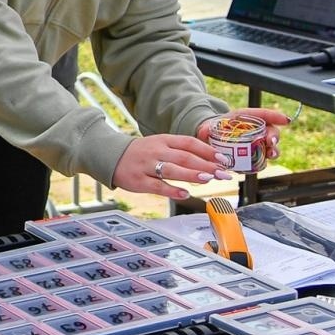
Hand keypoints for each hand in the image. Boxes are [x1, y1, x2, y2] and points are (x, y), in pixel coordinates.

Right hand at [113, 134, 233, 200]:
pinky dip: (172, 190)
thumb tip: (211, 160)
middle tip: (223, 173)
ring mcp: (146, 166)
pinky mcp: (138, 181)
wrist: (110, 156)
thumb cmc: (141, 153)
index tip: (223, 160)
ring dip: (191, 174)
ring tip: (208, 179)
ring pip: (172, 170)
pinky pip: (157, 186)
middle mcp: (155, 151)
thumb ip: (181, 150)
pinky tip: (185, 193)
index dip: (207, 151)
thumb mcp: (160, 144)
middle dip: (206, 165)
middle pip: (184, 157)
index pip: (189, 143)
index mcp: (163, 140)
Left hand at [197, 107, 288, 160]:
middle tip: (270, 141)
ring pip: (270, 147)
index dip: (275, 116)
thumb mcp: (208, 126)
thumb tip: (204, 131)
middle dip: (274, 136)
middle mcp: (254, 130)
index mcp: (245, 118)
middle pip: (271, 131)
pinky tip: (262, 165)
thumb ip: (205, 129)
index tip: (286, 120)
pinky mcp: (253, 157)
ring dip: (273, 151)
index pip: (263, 114)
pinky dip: (263, 163)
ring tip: (271, 154)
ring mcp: (256, 144)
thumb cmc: (212, 130)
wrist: (209, 141)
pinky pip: (262, 160)